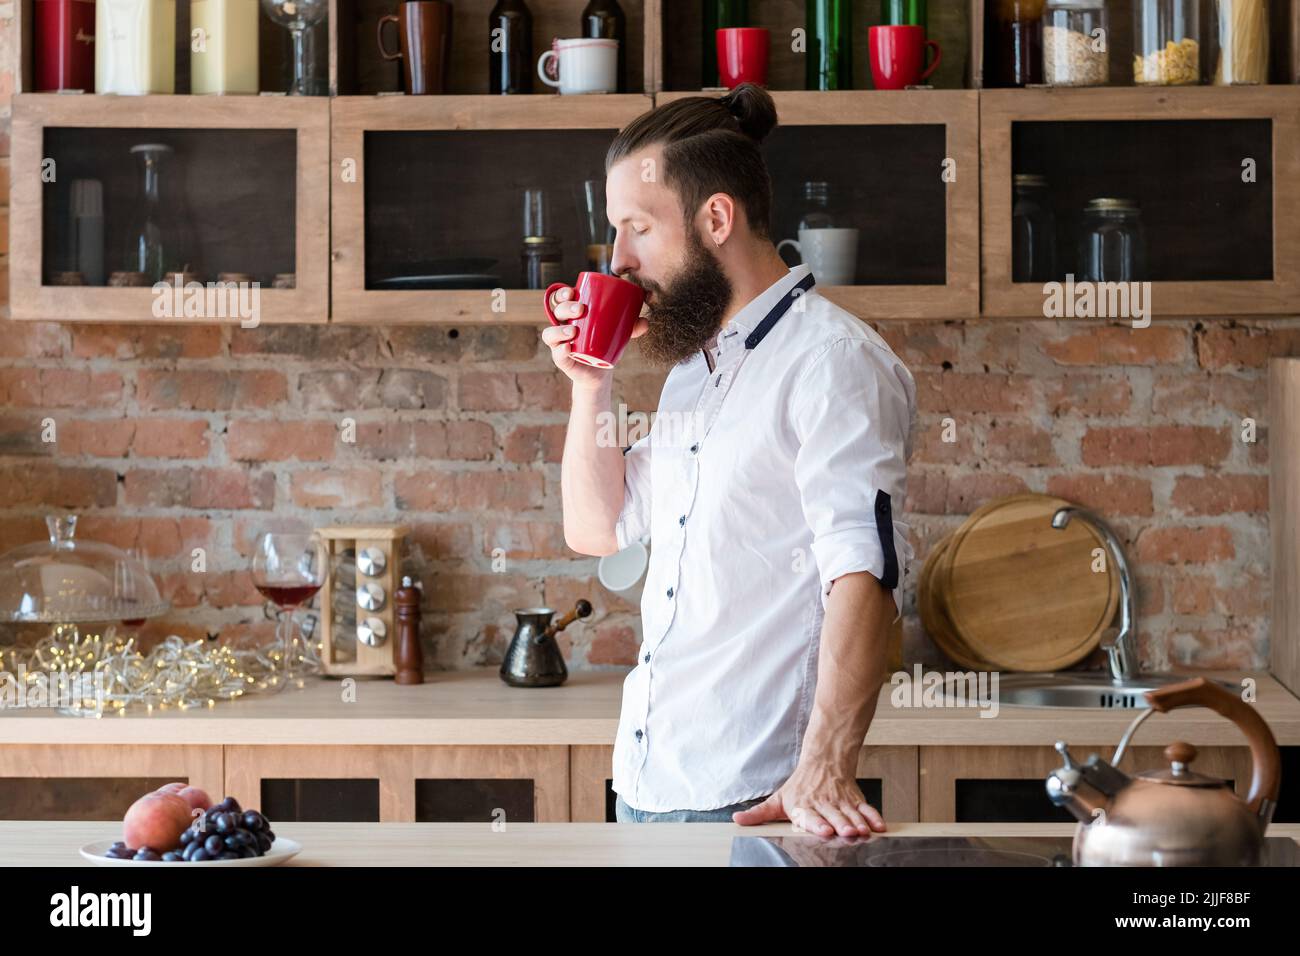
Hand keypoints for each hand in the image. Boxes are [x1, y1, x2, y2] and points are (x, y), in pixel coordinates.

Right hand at [541, 285, 647, 391]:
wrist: (601, 370)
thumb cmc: (606, 344)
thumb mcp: (619, 333)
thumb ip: (632, 327)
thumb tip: (645, 321)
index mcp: (573, 314)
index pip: (561, 298)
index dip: (562, 293)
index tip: (572, 292)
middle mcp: (562, 326)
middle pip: (557, 312)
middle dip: (566, 308)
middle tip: (581, 310)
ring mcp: (560, 344)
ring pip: (551, 334)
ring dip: (560, 330)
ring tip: (573, 332)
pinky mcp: (563, 360)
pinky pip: (556, 354)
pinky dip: (560, 351)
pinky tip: (567, 348)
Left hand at [731, 762, 886, 837]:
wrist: (824, 759)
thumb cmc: (801, 784)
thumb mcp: (778, 799)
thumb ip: (759, 813)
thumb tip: (737, 820)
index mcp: (804, 806)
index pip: (811, 817)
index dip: (817, 823)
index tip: (824, 830)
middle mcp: (823, 805)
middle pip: (833, 817)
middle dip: (841, 825)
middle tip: (848, 832)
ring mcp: (840, 802)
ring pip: (851, 814)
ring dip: (858, 822)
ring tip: (863, 831)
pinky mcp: (854, 800)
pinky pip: (866, 808)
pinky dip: (874, 816)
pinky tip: (879, 826)